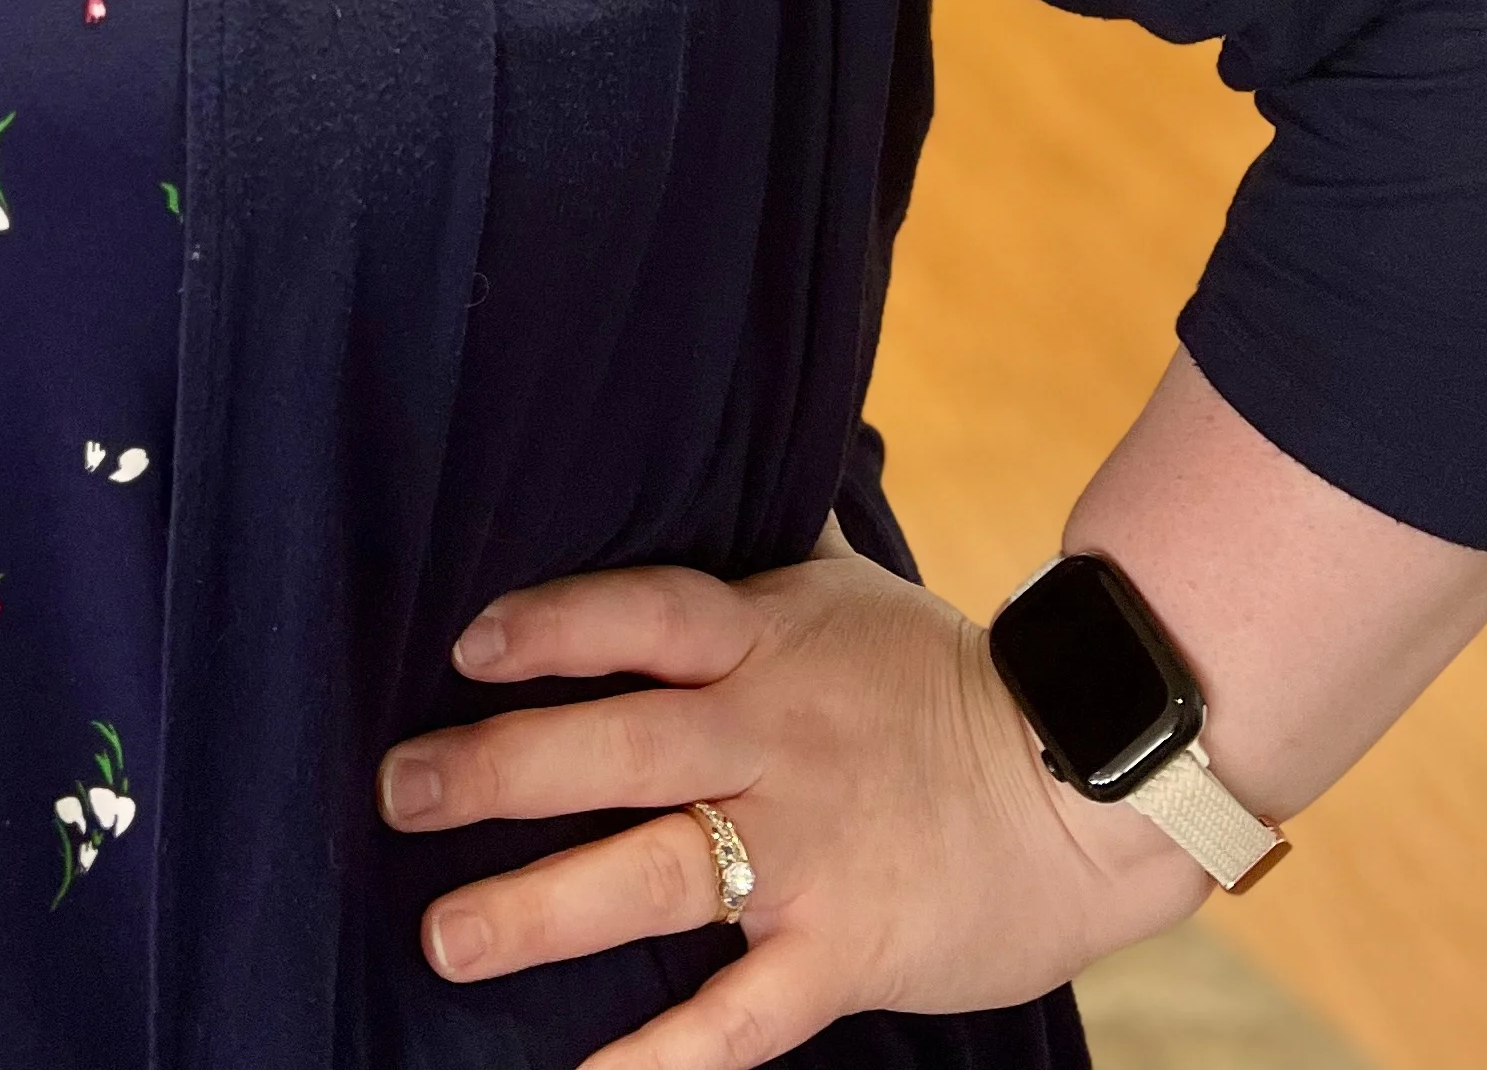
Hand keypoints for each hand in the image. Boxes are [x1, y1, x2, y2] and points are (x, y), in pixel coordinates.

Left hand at [374, 545, 1200, 1067]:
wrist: (1087, 785)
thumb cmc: (943, 679)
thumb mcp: (844, 586)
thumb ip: (751, 554)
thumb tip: (677, 474)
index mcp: (765, 642)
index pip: (641, 615)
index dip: (552, 625)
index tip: (465, 645)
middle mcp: (770, 739)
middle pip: (617, 747)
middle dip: (498, 771)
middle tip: (399, 791)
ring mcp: (805, 850)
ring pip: (651, 877)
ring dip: (538, 911)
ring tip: (444, 937)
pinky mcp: (842, 951)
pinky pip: (738, 1016)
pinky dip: (660, 1056)